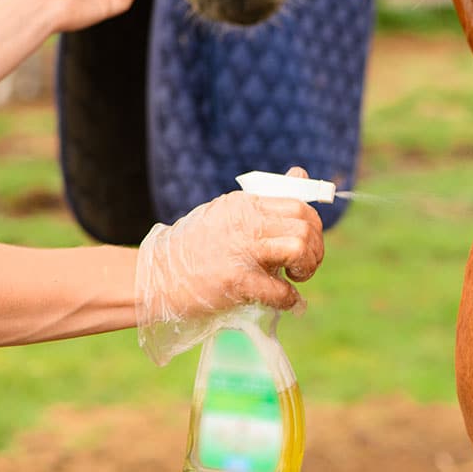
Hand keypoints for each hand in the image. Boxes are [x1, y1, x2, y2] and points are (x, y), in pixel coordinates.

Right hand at [135, 167, 324, 364]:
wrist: (157, 275)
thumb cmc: (195, 246)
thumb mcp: (228, 211)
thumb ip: (265, 198)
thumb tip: (300, 173)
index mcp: (246, 203)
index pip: (299, 205)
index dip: (314, 227)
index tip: (306, 243)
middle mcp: (247, 222)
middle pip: (305, 226)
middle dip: (315, 249)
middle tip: (303, 266)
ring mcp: (242, 250)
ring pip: (299, 247)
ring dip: (308, 267)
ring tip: (294, 277)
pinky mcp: (237, 281)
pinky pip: (281, 289)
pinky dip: (290, 298)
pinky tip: (283, 299)